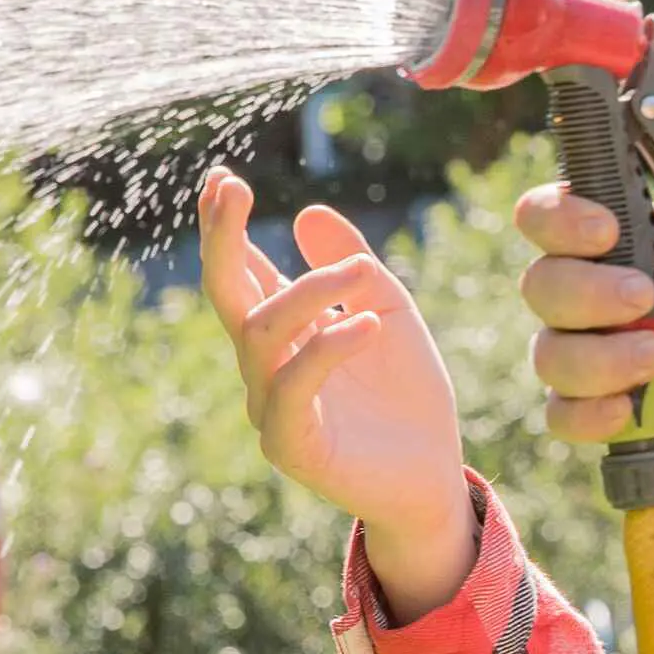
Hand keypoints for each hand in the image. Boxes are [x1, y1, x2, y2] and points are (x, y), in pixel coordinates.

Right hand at [199, 170, 475, 619]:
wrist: (431, 477)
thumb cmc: (407, 397)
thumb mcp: (388, 313)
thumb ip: (353, 267)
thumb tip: (306, 212)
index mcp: (283, 333)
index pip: (242, 273)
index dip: (225, 227)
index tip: (222, 177)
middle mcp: (265, 367)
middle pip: (228, 296)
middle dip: (222, 240)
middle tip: (231, 189)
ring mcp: (271, 408)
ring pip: (262, 334)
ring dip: (308, 293)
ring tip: (360, 274)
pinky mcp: (291, 446)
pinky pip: (293, 389)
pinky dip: (327, 349)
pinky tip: (363, 325)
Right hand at [515, 178, 653, 459]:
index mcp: (606, 234)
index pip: (543, 213)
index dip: (557, 219)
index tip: (607, 231)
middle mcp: (578, 287)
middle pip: (540, 284)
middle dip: (589, 291)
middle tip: (645, 296)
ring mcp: (577, 348)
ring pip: (550, 355)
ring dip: (601, 358)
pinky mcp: (587, 403)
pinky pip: (562, 414)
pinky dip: (591, 415)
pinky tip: (629, 409)